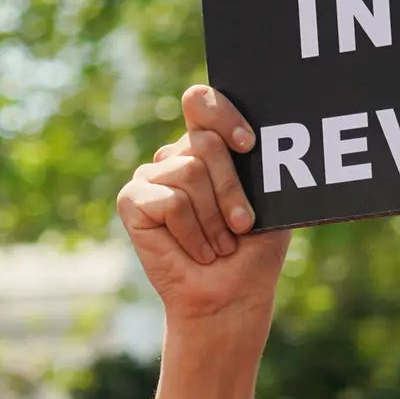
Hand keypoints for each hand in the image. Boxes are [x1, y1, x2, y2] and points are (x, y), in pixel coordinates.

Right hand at [114, 86, 291, 332]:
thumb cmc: (252, 250)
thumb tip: (257, 139)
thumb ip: (258, 163)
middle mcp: (175, 156)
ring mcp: (150, 177)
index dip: (223, 114)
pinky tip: (196, 251)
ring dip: (214, 217)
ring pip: (190, 171)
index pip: (202, 102)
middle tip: (242, 224)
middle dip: (231, 187)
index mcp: (206, 147)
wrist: (230, 296)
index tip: (249, 146)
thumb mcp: (268, 199)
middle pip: (204, 141)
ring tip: (219, 244)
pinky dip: (191, 232)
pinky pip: (170, 201)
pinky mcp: (131, 201)